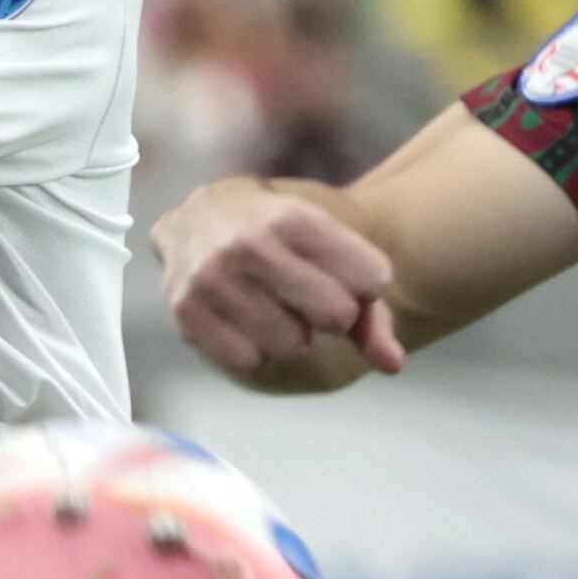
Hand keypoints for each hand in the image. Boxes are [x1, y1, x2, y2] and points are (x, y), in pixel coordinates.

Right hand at [156, 178, 409, 386]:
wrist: (201, 213)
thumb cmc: (281, 236)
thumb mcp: (331, 246)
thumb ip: (370, 308)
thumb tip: (393, 365)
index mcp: (292, 216)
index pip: (371, 278)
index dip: (366, 286)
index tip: (348, 275)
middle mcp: (247, 243)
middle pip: (335, 316)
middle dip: (334, 315)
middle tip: (313, 298)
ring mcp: (211, 278)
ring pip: (291, 346)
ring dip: (293, 335)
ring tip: (275, 306)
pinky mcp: (185, 311)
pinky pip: (248, 359)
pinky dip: (254, 348)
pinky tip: (244, 320)